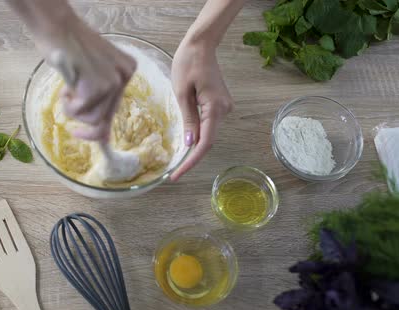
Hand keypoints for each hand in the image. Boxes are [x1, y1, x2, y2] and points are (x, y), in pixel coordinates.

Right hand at [41, 19, 136, 140]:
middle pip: (105, 118)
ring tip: (66, 89)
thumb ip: (99, 100)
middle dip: (83, 121)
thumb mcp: (90, 73)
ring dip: (73, 110)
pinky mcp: (100, 85)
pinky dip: (68, 104)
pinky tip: (66, 85)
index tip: (80, 133)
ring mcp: (114, 80)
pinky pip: (81, 112)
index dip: (97, 128)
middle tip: (67, 106)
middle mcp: (125, 75)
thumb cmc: (67, 48)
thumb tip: (103, 137)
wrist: (56, 26)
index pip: (114, 110)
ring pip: (94, 119)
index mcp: (126, 70)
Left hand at [170, 37, 232, 180]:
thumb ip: (188, 120)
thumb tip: (191, 144)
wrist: (201, 45)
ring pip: (208, 132)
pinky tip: (186, 140)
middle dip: (192, 157)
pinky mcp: (220, 104)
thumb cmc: (188, 64)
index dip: (192, 162)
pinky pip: (208, 123)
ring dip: (194, 145)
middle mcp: (225, 110)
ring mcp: (224, 107)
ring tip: (177, 158)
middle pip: (208, 140)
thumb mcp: (182, 93)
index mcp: (215, 108)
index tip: (177, 175)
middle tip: (173, 172)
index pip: (205, 143)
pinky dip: (198, 133)